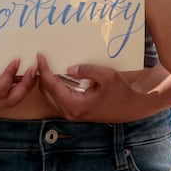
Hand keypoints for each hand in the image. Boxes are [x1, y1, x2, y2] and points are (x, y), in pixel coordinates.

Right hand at [0, 58, 37, 108]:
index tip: (16, 60)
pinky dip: (19, 85)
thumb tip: (9, 56)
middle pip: (10, 100)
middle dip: (26, 86)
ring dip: (25, 86)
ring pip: (13, 99)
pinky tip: (26, 74)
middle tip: (33, 70)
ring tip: (33, 71)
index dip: (9, 76)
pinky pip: (10, 94)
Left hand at [36, 55, 157, 123]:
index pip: (52, 86)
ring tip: (45, 66)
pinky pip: (58, 98)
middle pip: (46, 92)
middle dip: (41, 76)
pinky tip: (56, 75)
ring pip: (50, 96)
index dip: (44, 70)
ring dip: (46, 82)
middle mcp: (70, 112)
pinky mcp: (75, 111)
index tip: (40, 57)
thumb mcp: (108, 77)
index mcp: (76, 105)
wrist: (131, 109)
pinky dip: (53, 87)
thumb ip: (88, 70)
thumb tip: (69, 69)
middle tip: (39, 60)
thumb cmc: (121, 93)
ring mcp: (72, 113)